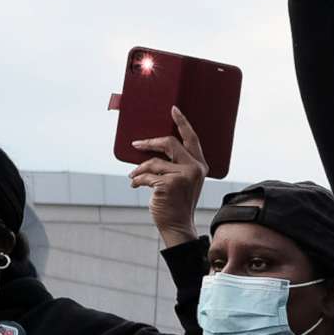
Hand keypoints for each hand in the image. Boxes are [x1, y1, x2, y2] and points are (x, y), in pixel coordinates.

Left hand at [130, 107, 208, 247]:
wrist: (177, 225)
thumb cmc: (175, 202)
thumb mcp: (180, 180)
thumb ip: (174, 164)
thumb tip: (151, 148)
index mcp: (199, 165)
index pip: (191, 138)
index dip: (182, 122)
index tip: (173, 109)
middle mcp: (195, 168)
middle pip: (169, 142)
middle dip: (150, 142)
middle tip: (136, 144)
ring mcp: (184, 175)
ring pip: (153, 161)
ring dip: (139, 169)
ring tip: (133, 177)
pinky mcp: (170, 183)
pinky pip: (146, 175)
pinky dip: (137, 180)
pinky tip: (135, 185)